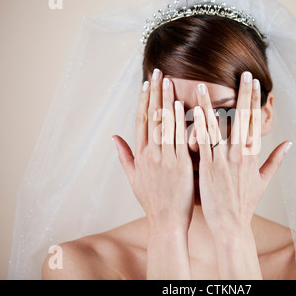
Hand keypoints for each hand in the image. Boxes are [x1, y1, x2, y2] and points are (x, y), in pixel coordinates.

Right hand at [112, 69, 193, 230]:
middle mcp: (150, 154)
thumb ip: (125, 156)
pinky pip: (180, 139)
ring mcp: (165, 159)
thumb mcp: (133, 179)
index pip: (141, 121)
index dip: (143, 100)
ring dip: (166, 100)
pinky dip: (180, 121)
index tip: (147, 83)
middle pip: (151, 117)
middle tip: (158, 72)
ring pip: (164, 124)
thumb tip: (114, 137)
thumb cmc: (152, 202)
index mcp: (141, 155)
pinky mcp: (181, 165)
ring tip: (169, 81)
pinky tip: (182, 105)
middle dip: (155, 93)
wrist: (166, 223)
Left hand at [194, 71, 291, 233]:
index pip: (254, 121)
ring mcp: (224, 160)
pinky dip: (197, 126)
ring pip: (218, 127)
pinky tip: (192, 112)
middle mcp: (240, 154)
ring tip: (203, 85)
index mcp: (253, 155)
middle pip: (242, 119)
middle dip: (243, 94)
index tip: (254, 82)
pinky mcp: (208, 167)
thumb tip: (290, 143)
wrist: (231, 225)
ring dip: (209, 104)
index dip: (254, 100)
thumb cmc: (245, 204)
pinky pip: (202, 142)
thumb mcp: (264, 181)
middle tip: (243, 73)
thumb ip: (276, 160)